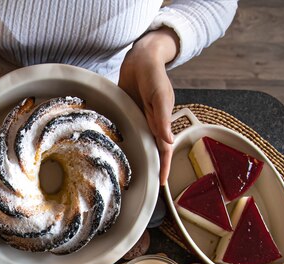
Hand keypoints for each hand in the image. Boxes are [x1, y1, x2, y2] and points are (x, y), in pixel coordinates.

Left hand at [118, 28, 178, 184]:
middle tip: (144, 187)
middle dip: (150, 168)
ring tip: (129, 175)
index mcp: (161, 122)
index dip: (163, 167)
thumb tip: (169, 142)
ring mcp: (138, 119)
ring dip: (136, 158)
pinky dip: (122, 143)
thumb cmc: (153, 73)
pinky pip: (125, 131)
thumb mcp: (159, 94)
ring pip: (139, 143)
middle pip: (151, 151)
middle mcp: (150, 123)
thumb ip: (163, 117)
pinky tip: (114, 151)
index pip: (164, 151)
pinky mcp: (126, 113)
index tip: (161, 185)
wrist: (141, 56)